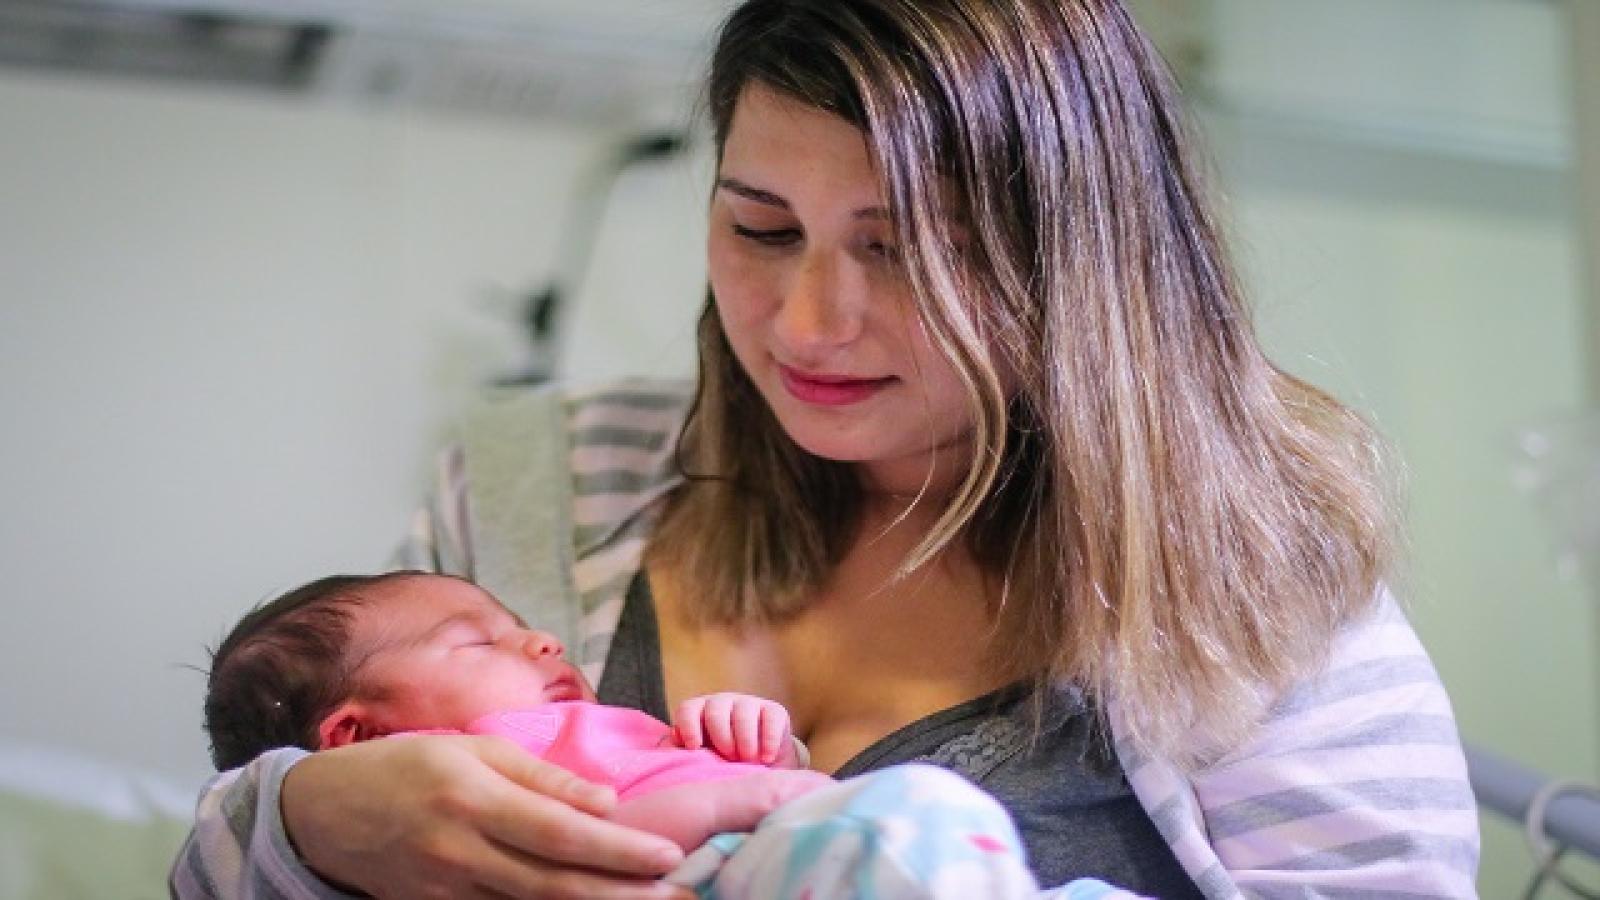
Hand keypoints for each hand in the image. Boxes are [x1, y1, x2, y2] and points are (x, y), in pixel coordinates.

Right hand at [280, 734, 692, 899]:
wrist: (322, 815)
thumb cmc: (404, 766)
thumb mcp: (470, 750)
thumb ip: (540, 777)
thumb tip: (606, 800)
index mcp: (472, 798)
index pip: (560, 831)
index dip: (618, 849)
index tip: (669, 854)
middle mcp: (460, 851)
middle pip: (555, 884)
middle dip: (622, 894)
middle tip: (681, 895)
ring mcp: (447, 891)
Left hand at [671, 692, 798, 765]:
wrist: (762, 769)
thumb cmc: (724, 764)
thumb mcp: (704, 760)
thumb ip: (686, 752)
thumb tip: (673, 743)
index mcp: (699, 713)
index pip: (688, 710)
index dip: (688, 726)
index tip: (694, 747)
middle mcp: (722, 703)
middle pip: (715, 710)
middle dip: (721, 735)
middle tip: (729, 756)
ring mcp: (748, 704)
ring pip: (743, 712)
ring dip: (744, 739)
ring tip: (748, 760)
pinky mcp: (774, 710)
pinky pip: (770, 717)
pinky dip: (768, 740)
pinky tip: (766, 758)